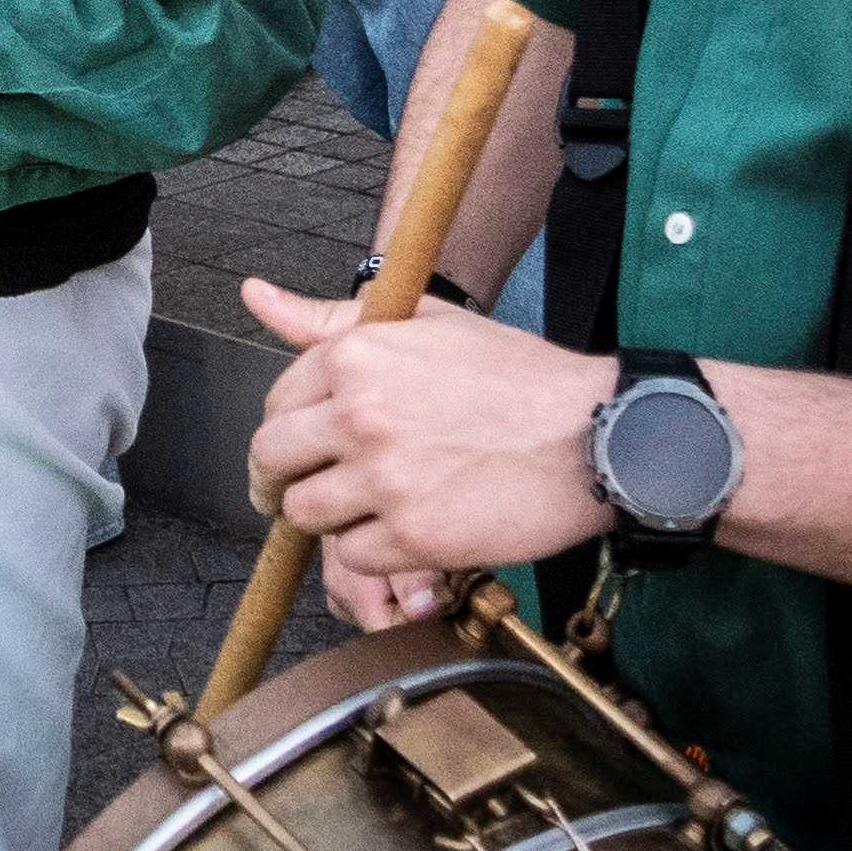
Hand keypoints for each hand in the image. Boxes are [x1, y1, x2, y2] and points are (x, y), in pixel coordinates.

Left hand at [241, 279, 615, 624]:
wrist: (596, 433)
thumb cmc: (516, 375)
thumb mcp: (424, 322)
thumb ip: (333, 318)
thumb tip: (255, 294)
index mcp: (356, 358)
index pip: (276, 403)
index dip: (284, 430)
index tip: (293, 448)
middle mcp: (360, 416)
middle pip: (271, 461)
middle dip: (275, 480)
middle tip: (290, 493)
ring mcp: (385, 481)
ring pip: (305, 515)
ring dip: (325, 517)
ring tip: (359, 511)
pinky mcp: (414, 538)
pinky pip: (354, 556)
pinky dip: (371, 551)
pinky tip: (402, 532)